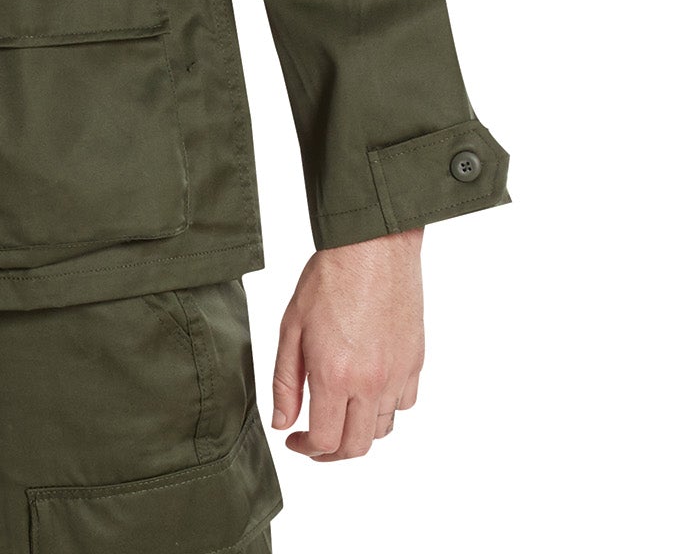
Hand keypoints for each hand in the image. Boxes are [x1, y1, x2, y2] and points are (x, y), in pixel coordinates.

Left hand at [270, 226, 423, 459]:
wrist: (373, 246)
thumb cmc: (328, 279)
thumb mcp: (292, 327)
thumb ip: (285, 381)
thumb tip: (282, 423)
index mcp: (336, 375)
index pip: (326, 440)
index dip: (306, 449)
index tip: (295, 440)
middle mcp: (371, 383)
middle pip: (357, 446)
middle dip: (332, 453)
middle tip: (314, 441)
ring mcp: (398, 374)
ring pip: (382, 428)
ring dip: (358, 431)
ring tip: (339, 413)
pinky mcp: (415, 361)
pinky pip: (404, 403)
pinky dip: (385, 408)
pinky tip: (367, 390)